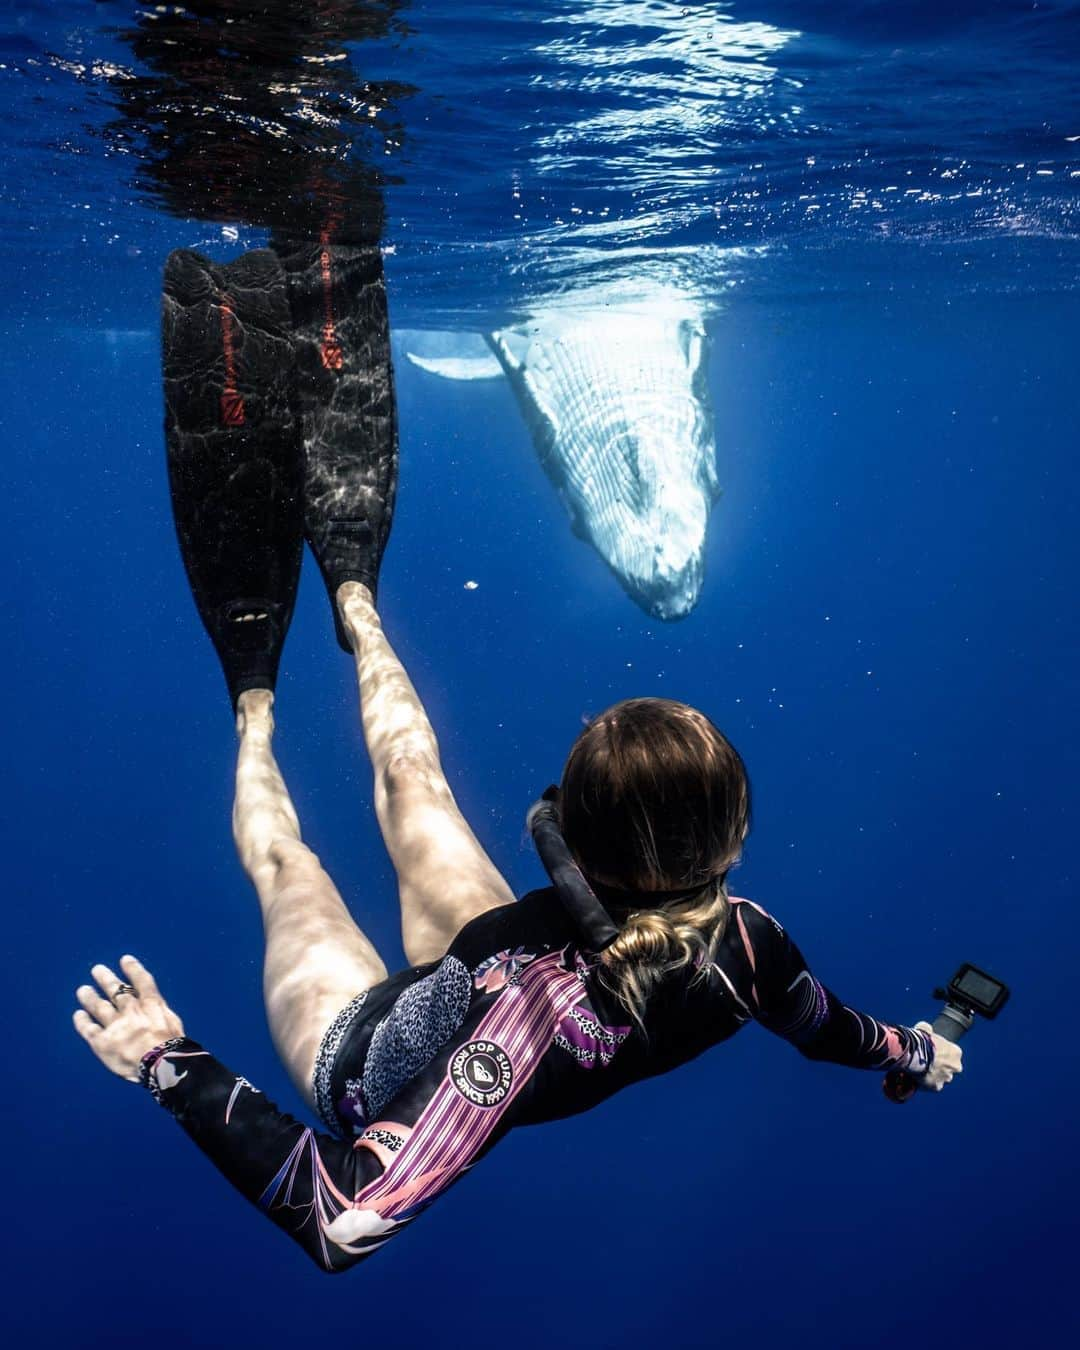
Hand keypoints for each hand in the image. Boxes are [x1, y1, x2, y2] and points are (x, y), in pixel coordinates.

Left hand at [73, 955, 184, 1082]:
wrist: (161, 1063)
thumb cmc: (172, 1047)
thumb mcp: (172, 1022)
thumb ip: (159, 1012)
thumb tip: (153, 1005)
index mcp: (151, 1005)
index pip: (142, 982)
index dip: (133, 969)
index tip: (125, 959)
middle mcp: (131, 1011)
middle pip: (116, 991)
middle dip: (106, 979)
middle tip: (96, 969)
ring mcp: (116, 1025)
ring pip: (99, 1007)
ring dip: (90, 997)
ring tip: (83, 990)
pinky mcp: (103, 1042)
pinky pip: (89, 1029)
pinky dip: (82, 1021)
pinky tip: (78, 1015)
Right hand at [912, 1020, 962, 1091]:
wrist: (914, 1055)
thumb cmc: (921, 1041)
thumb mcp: (924, 1029)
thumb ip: (928, 1030)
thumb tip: (926, 1028)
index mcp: (956, 1052)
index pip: (952, 1053)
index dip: (941, 1051)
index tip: (932, 1050)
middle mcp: (955, 1066)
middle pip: (949, 1067)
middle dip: (941, 1066)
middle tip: (927, 1061)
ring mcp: (947, 1078)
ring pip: (942, 1077)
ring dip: (934, 1075)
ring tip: (921, 1070)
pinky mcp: (937, 1087)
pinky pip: (933, 1086)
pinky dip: (927, 1083)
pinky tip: (918, 1077)